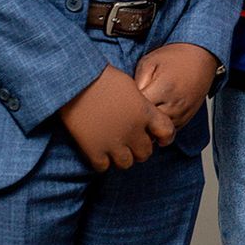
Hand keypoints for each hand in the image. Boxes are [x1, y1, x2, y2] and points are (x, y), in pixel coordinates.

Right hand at [59, 65, 176, 171]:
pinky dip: (102, 162)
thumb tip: (143, 113)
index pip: (167, 132)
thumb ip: (141, 104)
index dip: (165, 137)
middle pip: (146, 152)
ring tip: (115, 149)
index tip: (158, 138)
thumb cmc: (103, 77)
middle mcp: (133, 130)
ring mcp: (113, 142)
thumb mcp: (131, 86)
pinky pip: (103, 167)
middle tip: (131, 143)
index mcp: (145, 113)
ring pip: (126, 163)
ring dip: (122, 158)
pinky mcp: (93, 149)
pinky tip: (98, 151)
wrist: (77, 82)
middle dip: (140, 149)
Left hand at [133, 42, 218, 128]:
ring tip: (140, 114)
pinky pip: (168, 131)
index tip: (120, 104)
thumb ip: (136, 83)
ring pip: (158, 132)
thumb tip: (126, 102)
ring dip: (147, 126)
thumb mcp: (149, 63)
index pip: (138, 111)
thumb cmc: (173, 58)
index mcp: (164, 90)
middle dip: (136, 120)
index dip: (126, 110)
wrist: (200, 57)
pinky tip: (153, 115)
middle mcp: (175, 105)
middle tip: (126, 112)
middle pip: (148, 125)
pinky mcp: (186, 118)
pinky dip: (158, 127)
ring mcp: (182, 114)